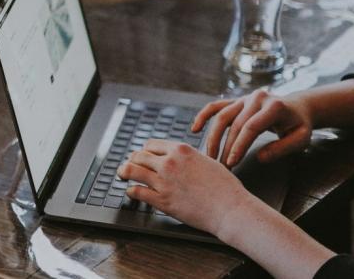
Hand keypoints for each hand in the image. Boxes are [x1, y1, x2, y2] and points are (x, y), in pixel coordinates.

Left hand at [119, 140, 259, 236]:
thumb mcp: (208, 161)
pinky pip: (136, 191)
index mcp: (181, 150)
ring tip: (122, 174)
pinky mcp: (162, 200)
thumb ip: (189, 157)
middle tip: (129, 165)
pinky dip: (131, 191)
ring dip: (124, 172)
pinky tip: (132, 192)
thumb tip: (179, 157)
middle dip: (132, 160)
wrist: (231, 209)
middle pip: (138, 155)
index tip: (143, 155)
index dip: (145, 150)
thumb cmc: (225, 188)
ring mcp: (163, 181)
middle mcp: (169, 162)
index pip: (151, 144)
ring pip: (131, 170)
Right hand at [196, 89, 313, 167]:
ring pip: (221, 116)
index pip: (251, 127)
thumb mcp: (300, 138)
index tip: (232, 163)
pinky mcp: (236, 100)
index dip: (240, 145)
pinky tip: (195, 129)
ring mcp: (244, 98)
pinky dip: (203, 116)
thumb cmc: (299, 125)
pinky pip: (216, 106)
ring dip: (213, 137)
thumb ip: (282, 148)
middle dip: (226, 147)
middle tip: (221, 167)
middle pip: (234, 124)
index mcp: (274, 106)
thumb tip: (259, 158)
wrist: (298, 107)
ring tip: (210, 156)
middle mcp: (256, 98)